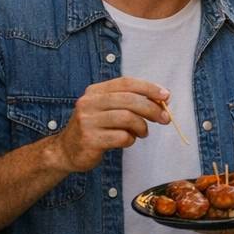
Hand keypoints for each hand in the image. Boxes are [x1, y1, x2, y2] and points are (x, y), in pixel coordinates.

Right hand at [53, 77, 170, 171]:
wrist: (66, 151)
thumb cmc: (96, 128)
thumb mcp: (110, 109)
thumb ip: (132, 102)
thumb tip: (164, 99)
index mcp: (95, 91)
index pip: (126, 83)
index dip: (149, 88)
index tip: (166, 95)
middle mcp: (89, 103)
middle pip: (130, 100)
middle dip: (152, 109)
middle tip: (165, 119)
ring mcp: (87, 121)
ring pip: (128, 118)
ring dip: (142, 127)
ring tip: (142, 132)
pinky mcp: (90, 139)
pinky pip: (122, 137)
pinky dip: (131, 139)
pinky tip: (127, 141)